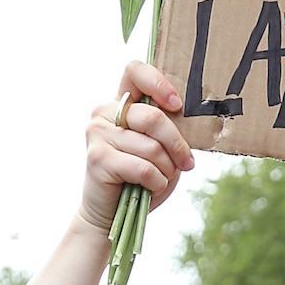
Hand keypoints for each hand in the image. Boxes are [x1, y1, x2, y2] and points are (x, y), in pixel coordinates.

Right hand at [79, 61, 194, 234]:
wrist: (111, 214)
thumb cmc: (141, 179)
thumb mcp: (159, 148)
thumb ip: (165, 129)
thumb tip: (184, 115)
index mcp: (121, 103)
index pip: (135, 71)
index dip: (159, 83)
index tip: (177, 105)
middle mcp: (104, 113)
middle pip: (152, 117)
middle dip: (177, 145)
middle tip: (187, 164)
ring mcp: (97, 133)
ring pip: (151, 147)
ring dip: (166, 170)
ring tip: (160, 179)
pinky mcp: (97, 158)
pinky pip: (143, 168)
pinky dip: (156, 182)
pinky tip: (150, 188)